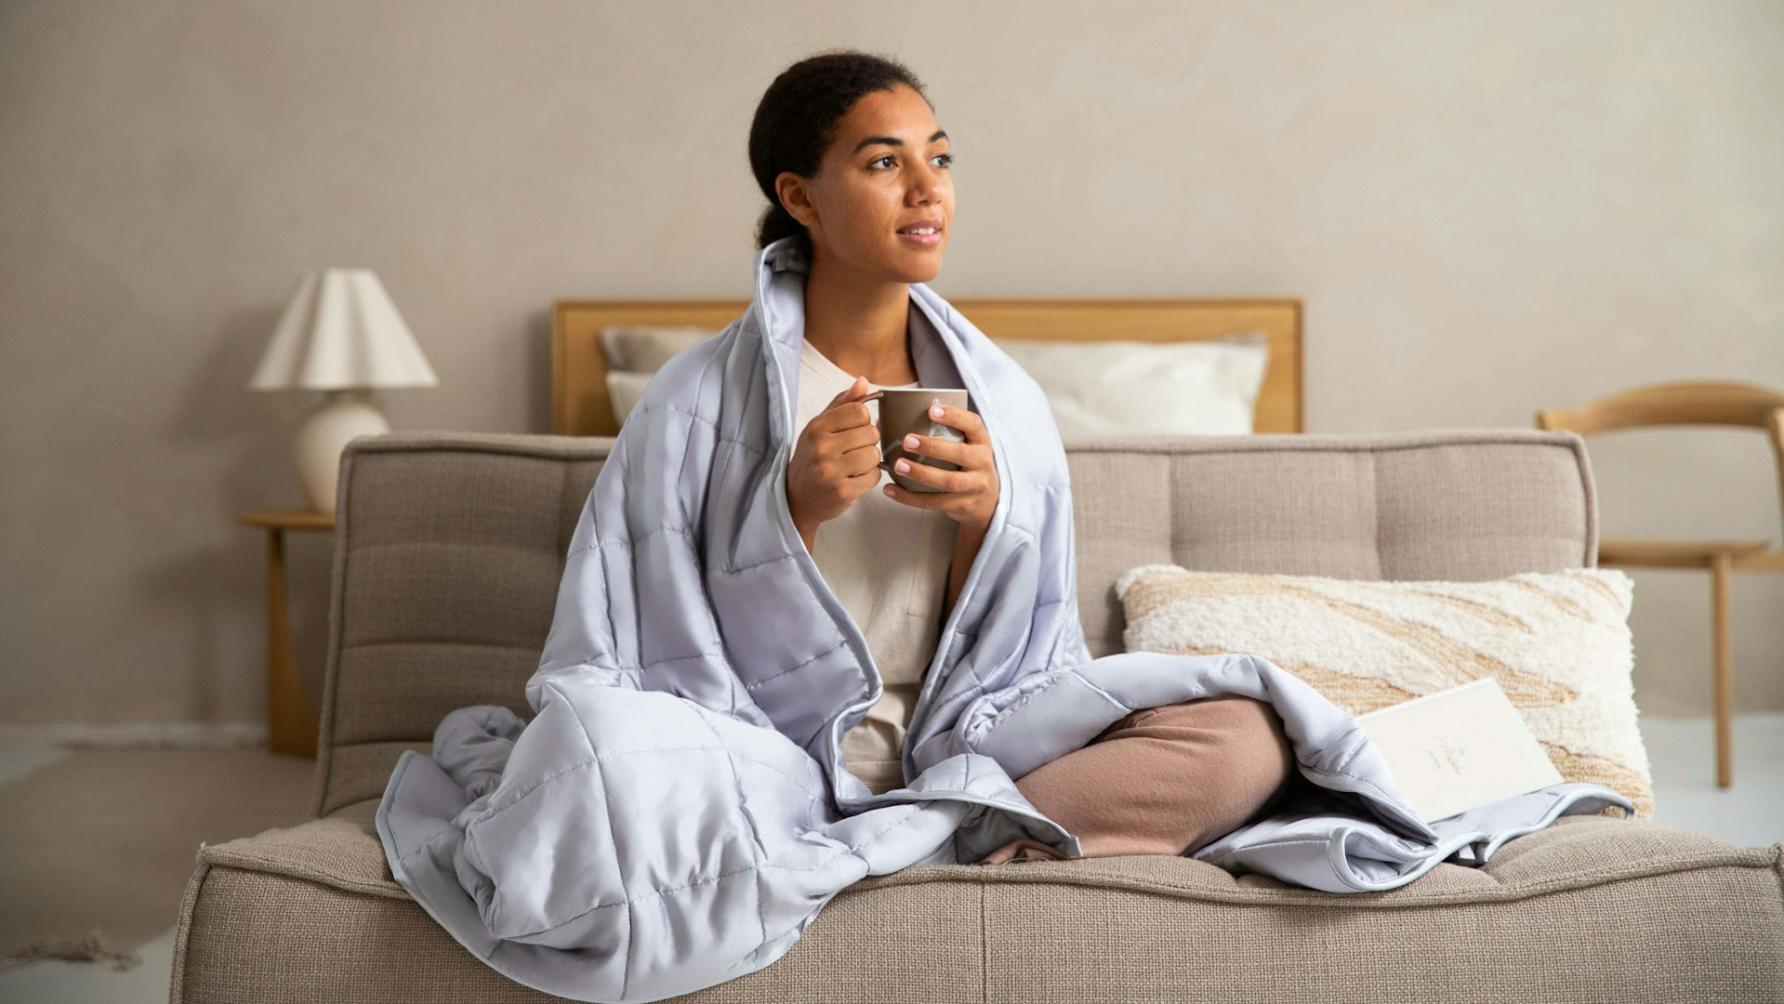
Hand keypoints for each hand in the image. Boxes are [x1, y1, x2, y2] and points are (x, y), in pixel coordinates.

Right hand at [785, 375, 881, 547]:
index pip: (859, 411)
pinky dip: (869, 478)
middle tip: (853, 451)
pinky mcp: (842, 492)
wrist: (796, 498)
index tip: (853, 431)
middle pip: (871, 433)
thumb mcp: (819, 428)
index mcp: (816, 427)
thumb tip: (863, 381)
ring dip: (870, 461)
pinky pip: (874, 476)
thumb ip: (842, 404)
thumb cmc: (811, 459)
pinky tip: (854, 479)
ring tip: (854, 466)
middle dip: (868, 442)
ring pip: (874, 455)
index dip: (863, 421)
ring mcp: (831, 471)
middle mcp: (822, 447)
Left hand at [882, 399, 997, 533]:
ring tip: (898, 466)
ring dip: (921, 473)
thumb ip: (941, 433)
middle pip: (960, 454)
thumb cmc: (965, 465)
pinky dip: (910, 497)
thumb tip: (886, 422)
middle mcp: (983, 463)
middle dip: (932, 447)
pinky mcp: (964, 506)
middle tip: (906, 441)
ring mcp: (976, 486)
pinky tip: (891, 490)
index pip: (973, 424)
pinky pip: (935, 503)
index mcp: (981, 442)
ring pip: (948, 482)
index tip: (931, 410)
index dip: (954, 416)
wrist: (988, 501)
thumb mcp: (965, 446)